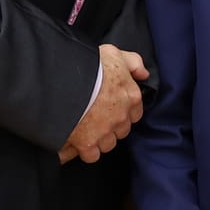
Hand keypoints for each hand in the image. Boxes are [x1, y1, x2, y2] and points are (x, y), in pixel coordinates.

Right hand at [58, 45, 150, 162]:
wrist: (66, 79)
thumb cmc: (90, 65)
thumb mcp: (115, 53)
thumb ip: (134, 63)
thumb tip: (144, 74)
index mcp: (131, 97)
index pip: (135, 113)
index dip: (123, 111)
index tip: (112, 108)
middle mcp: (121, 117)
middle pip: (121, 131)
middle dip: (111, 127)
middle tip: (97, 118)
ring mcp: (105, 132)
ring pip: (108, 144)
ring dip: (99, 140)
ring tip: (86, 130)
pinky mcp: (87, 143)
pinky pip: (91, 155)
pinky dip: (85, 151)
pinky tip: (78, 142)